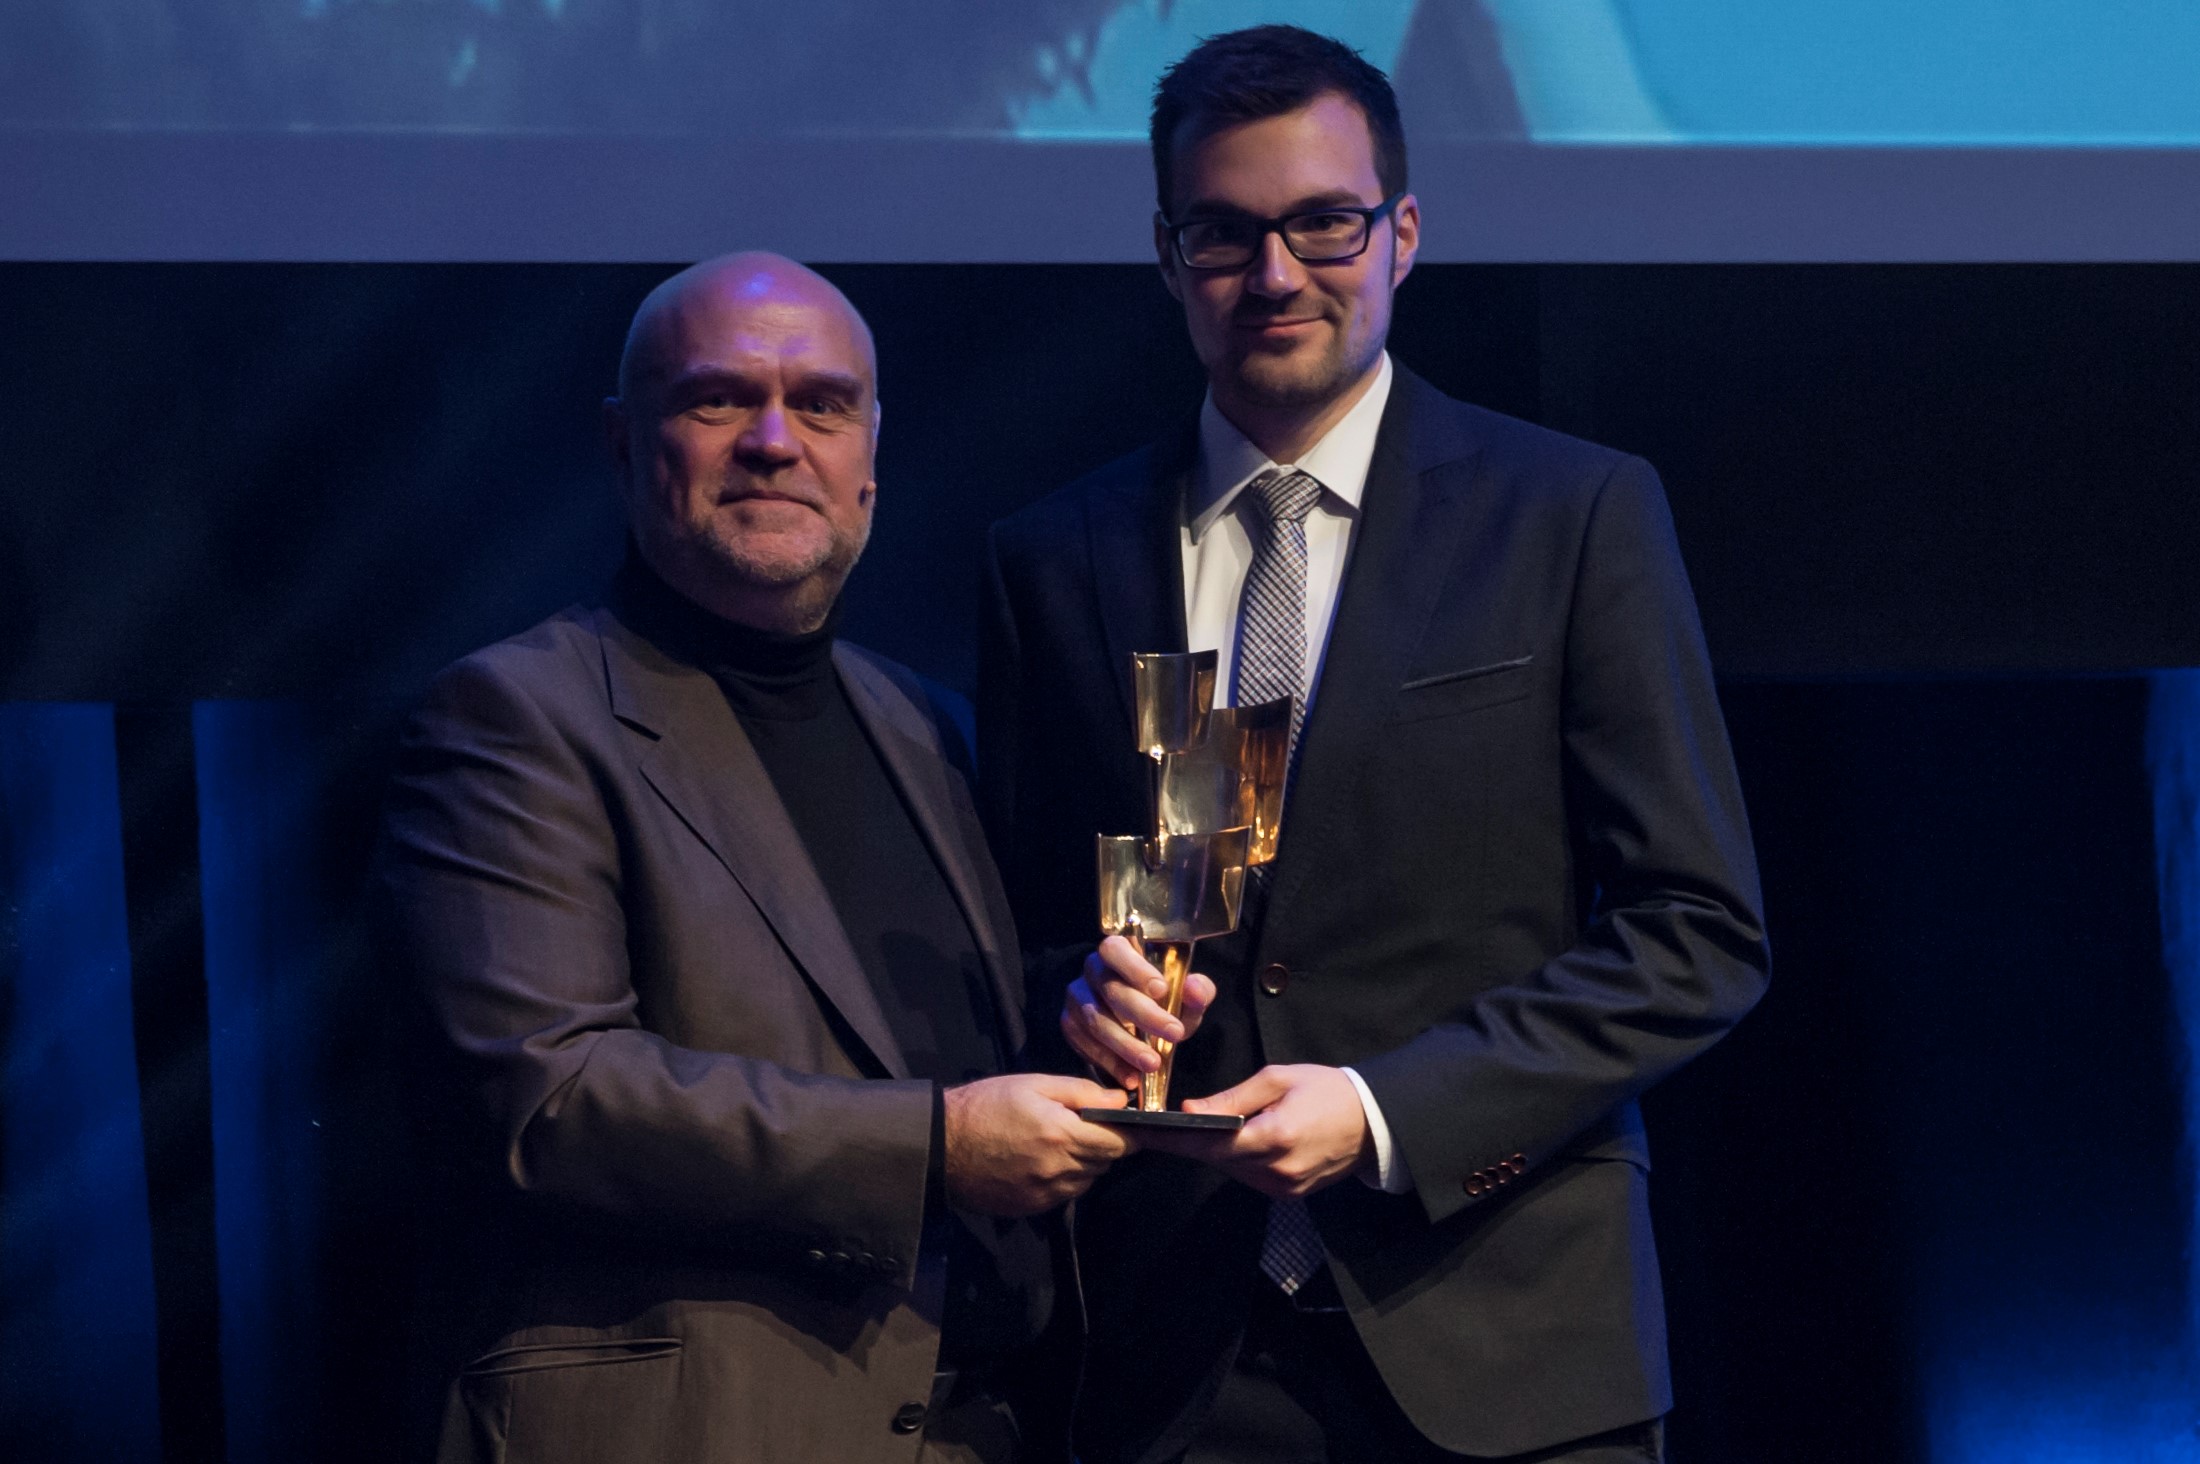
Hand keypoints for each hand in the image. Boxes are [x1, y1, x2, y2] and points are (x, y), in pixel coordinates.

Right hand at [942, 1074, 1135, 1216]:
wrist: (940, 1145)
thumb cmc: (986, 1105)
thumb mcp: (1034, 1085)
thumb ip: (1082, 1093)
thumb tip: (1121, 1102)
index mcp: (1062, 1135)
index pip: (1120, 1143)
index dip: (1130, 1133)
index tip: (1128, 1125)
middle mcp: (1059, 1170)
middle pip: (1106, 1162)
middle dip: (1104, 1144)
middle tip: (1084, 1125)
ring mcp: (1045, 1194)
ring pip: (1087, 1179)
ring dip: (1084, 1162)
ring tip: (1058, 1141)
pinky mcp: (1032, 1208)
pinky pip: (1064, 1194)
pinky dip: (1064, 1178)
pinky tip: (1041, 1160)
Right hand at [1059, 936, 1217, 1089]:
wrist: (1137, 1025)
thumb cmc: (1162, 1003)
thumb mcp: (1184, 996)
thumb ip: (1197, 991)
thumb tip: (1195, 988)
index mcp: (1118, 951)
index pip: (1116, 950)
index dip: (1135, 969)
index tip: (1161, 990)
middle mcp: (1092, 969)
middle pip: (1111, 989)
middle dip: (1144, 1015)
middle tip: (1173, 1034)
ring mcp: (1077, 997)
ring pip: (1096, 1020)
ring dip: (1126, 1045)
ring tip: (1152, 1063)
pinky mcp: (1069, 1025)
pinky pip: (1086, 1045)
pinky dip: (1111, 1063)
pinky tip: (1132, 1076)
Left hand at [1144, 1065, 1372, 1198]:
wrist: (1374, 1121)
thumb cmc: (1327, 1089)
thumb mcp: (1278, 1080)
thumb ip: (1233, 1099)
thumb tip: (1190, 1110)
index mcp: (1275, 1136)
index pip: (1210, 1142)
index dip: (1173, 1139)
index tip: (1144, 1132)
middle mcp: (1276, 1170)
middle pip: (1216, 1158)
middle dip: (1189, 1142)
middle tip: (1158, 1126)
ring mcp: (1283, 1188)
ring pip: (1230, 1170)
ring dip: (1212, 1150)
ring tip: (1188, 1130)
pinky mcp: (1288, 1194)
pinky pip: (1248, 1176)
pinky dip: (1235, 1159)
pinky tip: (1229, 1140)